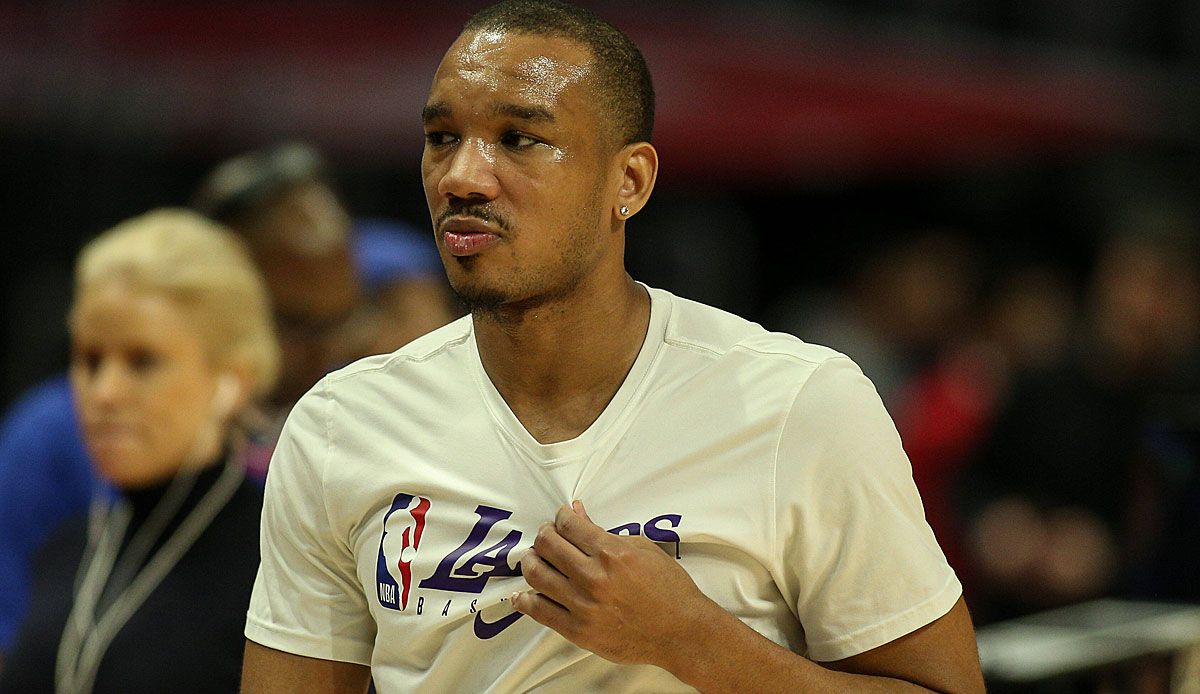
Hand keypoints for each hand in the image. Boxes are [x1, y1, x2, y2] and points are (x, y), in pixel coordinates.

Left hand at [513, 501, 720, 668]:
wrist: (680, 631)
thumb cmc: (669, 590)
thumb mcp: (642, 549)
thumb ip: (605, 532)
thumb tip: (578, 514)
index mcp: (611, 553)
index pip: (568, 526)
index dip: (561, 517)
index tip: (561, 517)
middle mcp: (593, 578)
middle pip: (547, 545)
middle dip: (544, 534)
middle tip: (548, 535)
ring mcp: (583, 606)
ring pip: (537, 575)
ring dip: (531, 561)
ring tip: (536, 558)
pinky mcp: (578, 630)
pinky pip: (540, 611)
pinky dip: (525, 600)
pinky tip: (522, 594)